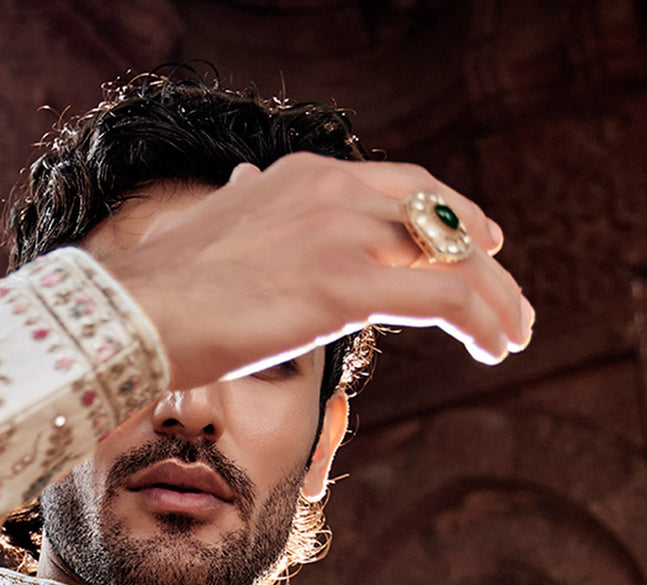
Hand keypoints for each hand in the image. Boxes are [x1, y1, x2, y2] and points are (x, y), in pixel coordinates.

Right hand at [92, 155, 533, 390]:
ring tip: (512, 335)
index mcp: (303, 176)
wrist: (133, 312)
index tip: (475, 241)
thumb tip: (245, 190)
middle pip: (439, 216)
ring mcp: (343, 233)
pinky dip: (482, 317)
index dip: (448, 212)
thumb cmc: (160, 290)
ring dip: (495, 297)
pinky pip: (443, 294)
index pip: (399, 185)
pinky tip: (495, 346)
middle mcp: (333, 190)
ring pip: (453, 255)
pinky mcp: (347, 286)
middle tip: (507, 296)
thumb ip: (248, 211)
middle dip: (483, 256)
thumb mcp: (212, 231)